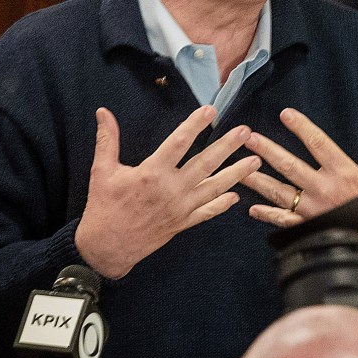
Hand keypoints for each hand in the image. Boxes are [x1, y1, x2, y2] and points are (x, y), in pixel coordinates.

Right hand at [75, 106, 260, 278]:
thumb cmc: (104, 207)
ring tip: (255, 161)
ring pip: (213, 188)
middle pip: (205, 163)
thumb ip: (107, 140)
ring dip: (236, 174)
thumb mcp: (102, 170)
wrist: (107, 247)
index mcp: (152, 173)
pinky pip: (207, 212)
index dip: (195, 124)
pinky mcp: (182, 223)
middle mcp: (171, 190)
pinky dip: (222, 204)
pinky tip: (236, 195)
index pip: (179, 142)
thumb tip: (103, 112)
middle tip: (246, 132)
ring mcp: (180, 208)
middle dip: (228, 146)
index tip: (211, 110)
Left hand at [242, 111, 357, 276]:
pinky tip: (253, 209)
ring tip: (240, 169)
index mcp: (344, 174)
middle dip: (268, 150)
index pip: (319, 144)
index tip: (285, 114)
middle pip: (290, 166)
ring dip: (258, 180)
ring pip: (280, 192)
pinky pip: (284, 221)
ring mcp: (314, 211)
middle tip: (249, 138)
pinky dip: (268, 215)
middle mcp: (325, 190)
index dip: (301, 127)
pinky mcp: (310, 228)